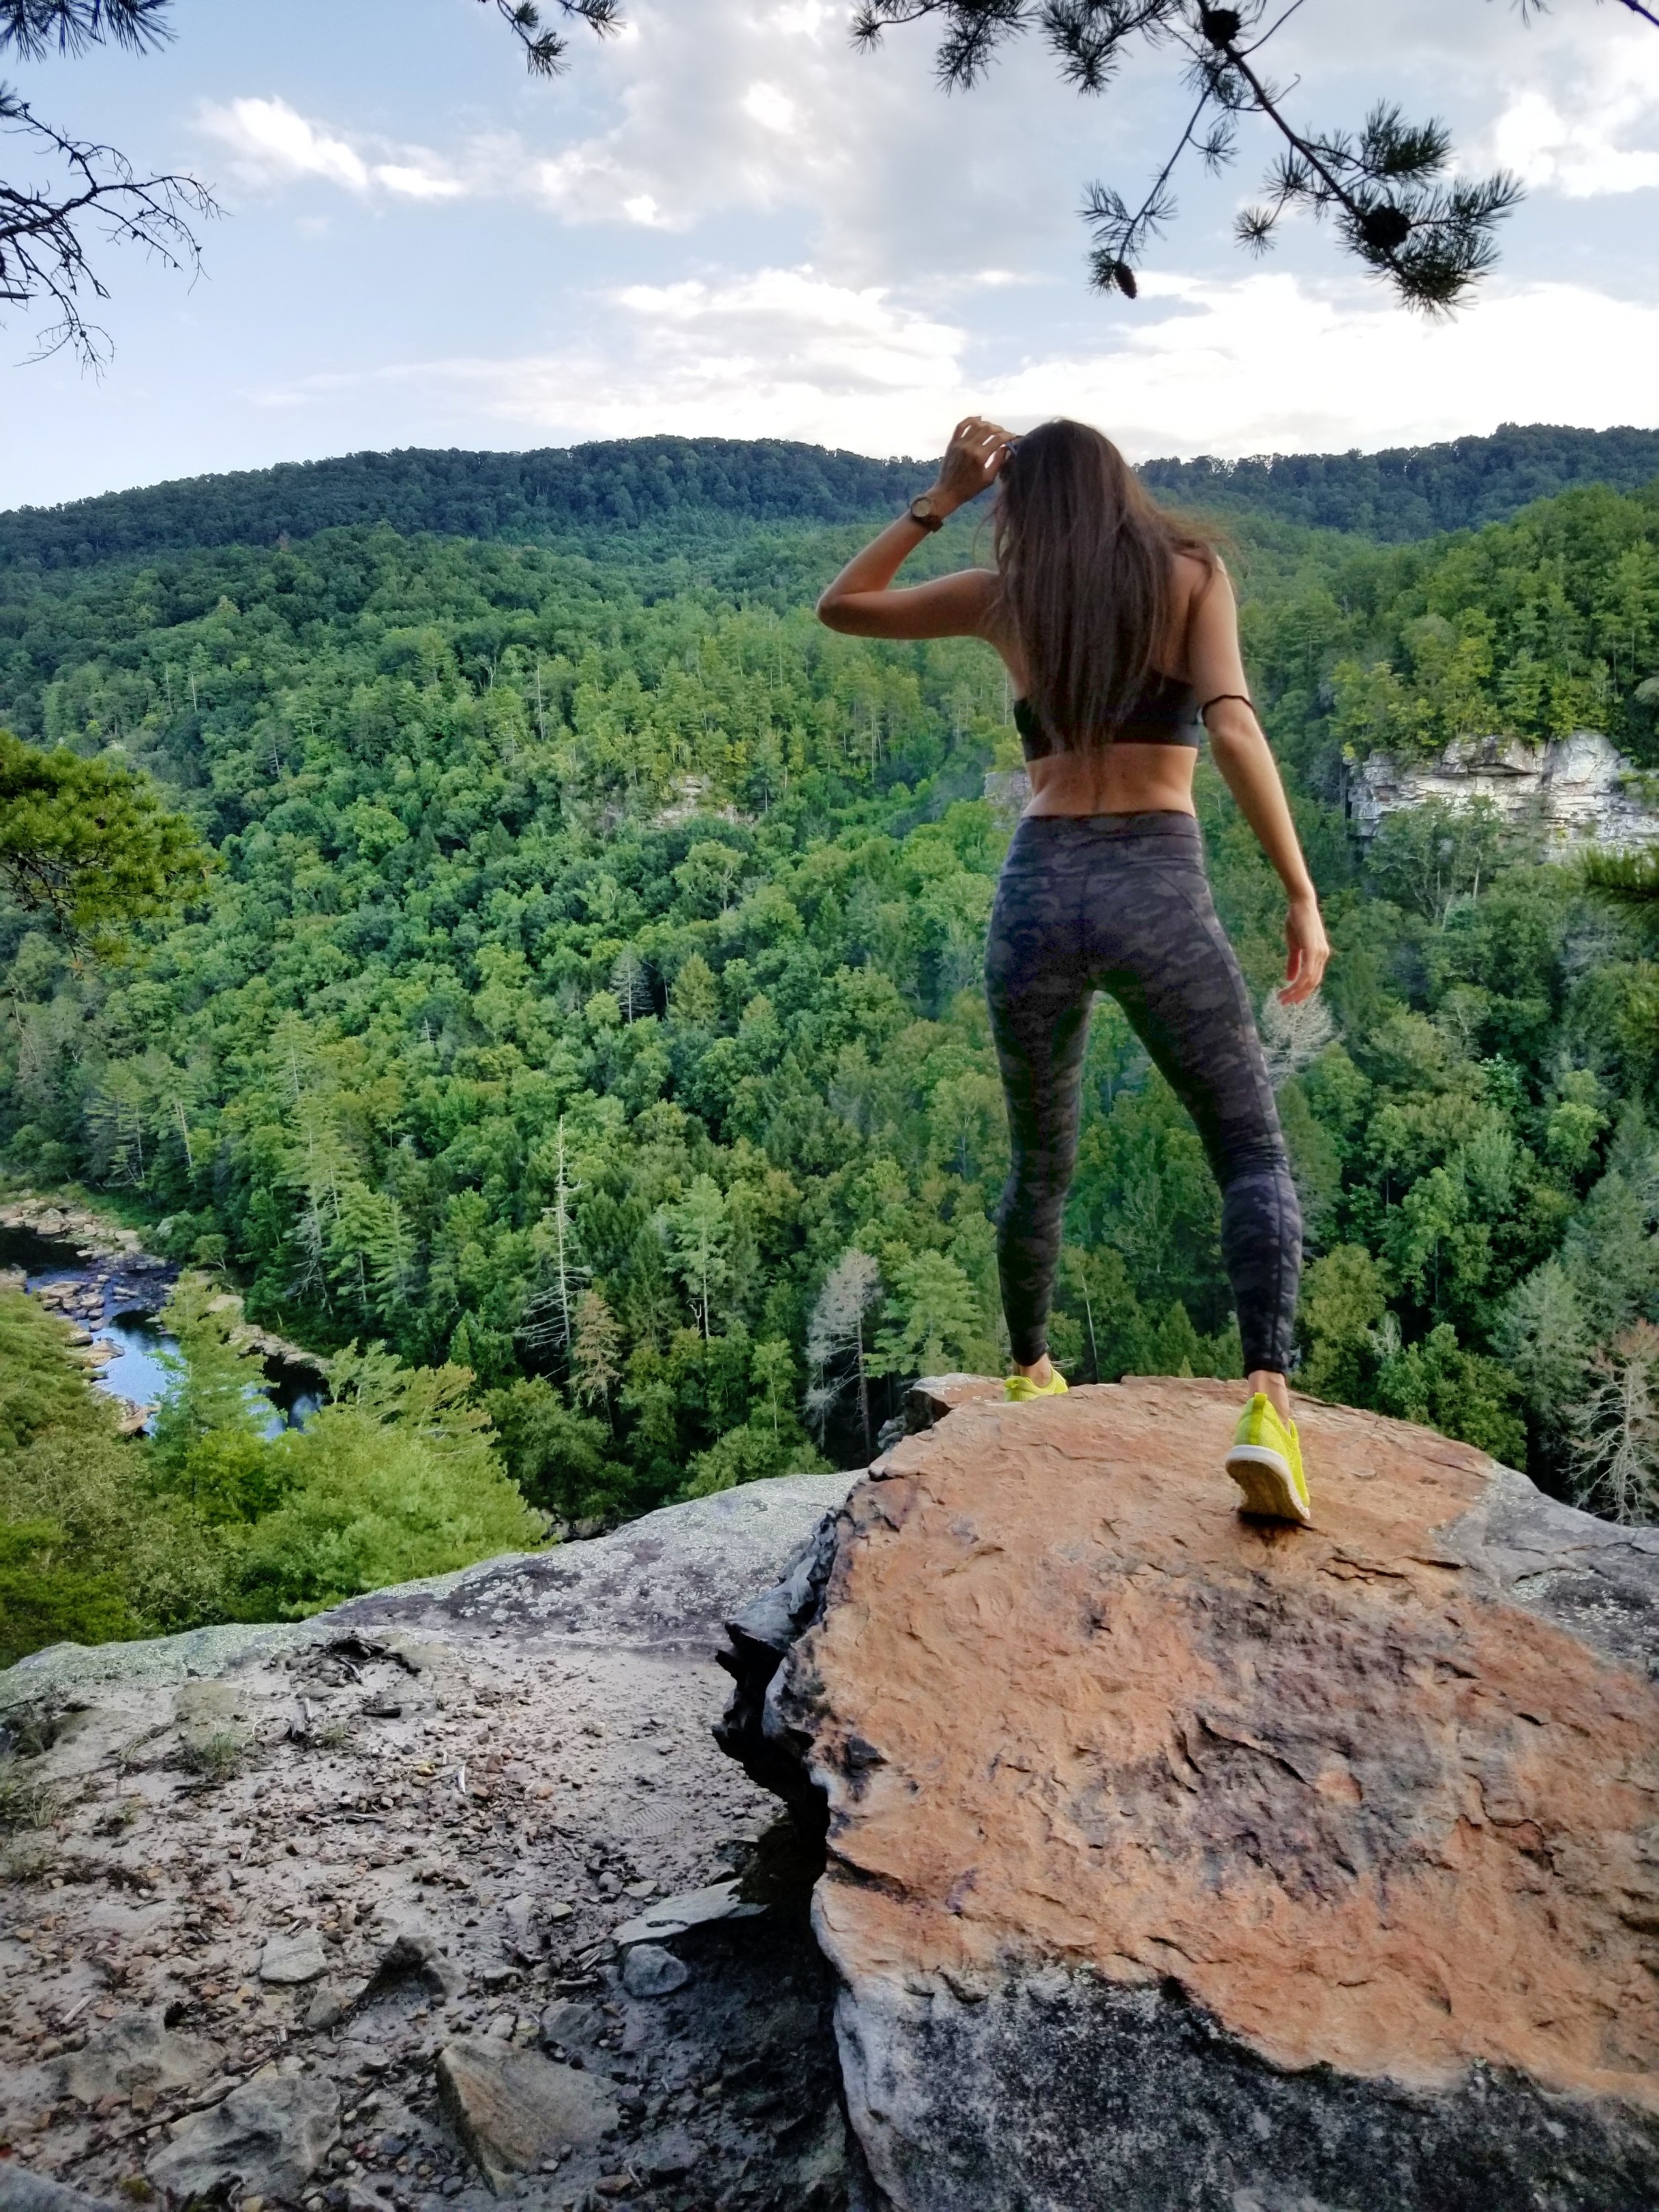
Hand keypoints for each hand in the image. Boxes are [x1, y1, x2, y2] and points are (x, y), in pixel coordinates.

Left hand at [932, 416, 1014, 512]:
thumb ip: (999, 462)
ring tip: (993, 429)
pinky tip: (978, 419)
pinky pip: (961, 426)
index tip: (1013, 437)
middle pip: (988, 429)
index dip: (1008, 436)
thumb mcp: (988, 479)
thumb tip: (1006, 447)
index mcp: (980, 457)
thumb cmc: (970, 488)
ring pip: (976, 425)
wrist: (947, 492)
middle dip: (999, 429)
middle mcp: (970, 446)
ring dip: (987, 424)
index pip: (998, 439)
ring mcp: (960, 443)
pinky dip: (970, 420)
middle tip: (1004, 433)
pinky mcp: (953, 443)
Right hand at [1280, 891, 1329, 1005]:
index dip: (1302, 991)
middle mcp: (1323, 956)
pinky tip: (1289, 986)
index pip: (1313, 979)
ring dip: (1296, 991)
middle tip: (1283, 1003)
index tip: (1290, 999)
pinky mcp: (1313, 949)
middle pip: (1313, 983)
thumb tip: (1289, 978)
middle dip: (1298, 995)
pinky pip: (1307, 971)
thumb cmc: (1297, 921)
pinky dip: (1298, 982)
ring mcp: (1319, 953)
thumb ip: (1293, 962)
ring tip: (1282, 997)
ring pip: (1309, 980)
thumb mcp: (1294, 945)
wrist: (1300, 903)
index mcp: (1320, 955)